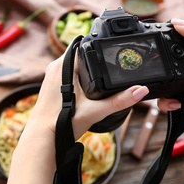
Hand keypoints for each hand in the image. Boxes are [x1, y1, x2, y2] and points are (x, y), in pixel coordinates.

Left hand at [27, 54, 148, 139]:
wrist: (42, 138)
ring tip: (99, 81)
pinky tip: (85, 91)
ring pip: (73, 65)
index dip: (99, 48)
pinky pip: (66, 75)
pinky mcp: (50, 86)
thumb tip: (140, 90)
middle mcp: (54, 67)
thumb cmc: (62, 124)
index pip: (84, 45)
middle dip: (95, 61)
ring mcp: (50, 77)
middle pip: (80, 55)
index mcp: (64, 66)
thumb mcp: (96, 111)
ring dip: (86, 71)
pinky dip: (77, 79)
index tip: (112, 53)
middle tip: (111, 69)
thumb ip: (120, 101)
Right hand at [158, 20, 183, 134]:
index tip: (154, 42)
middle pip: (164, 65)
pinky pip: (164, 101)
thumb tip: (178, 22)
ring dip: (160, 91)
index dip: (165, 41)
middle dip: (157, 70)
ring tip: (170, 94)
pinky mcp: (181, 101)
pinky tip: (176, 103)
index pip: (176, 43)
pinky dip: (166, 103)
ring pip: (161, 85)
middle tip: (154, 72)